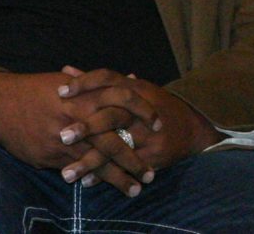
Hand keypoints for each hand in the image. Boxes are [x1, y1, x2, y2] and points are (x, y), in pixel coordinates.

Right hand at [0, 71, 157, 194]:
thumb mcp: (71, 81)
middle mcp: (78, 115)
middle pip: (115, 139)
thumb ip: (100, 85)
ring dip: (118, 177)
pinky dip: (92, 178)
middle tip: (152, 173)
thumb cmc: (38, 89)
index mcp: (86, 93)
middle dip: (135, 159)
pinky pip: (77, 169)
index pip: (125, 99)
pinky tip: (103, 187)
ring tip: (135, 189)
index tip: (159, 124)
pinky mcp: (51, 155)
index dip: (145, 111)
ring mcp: (65, 138)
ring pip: (98, 161)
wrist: (0, 104)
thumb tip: (130, 80)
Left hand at [57, 67, 222, 186]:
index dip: (85, 83)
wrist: (193, 126)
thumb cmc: (155, 104)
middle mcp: (142, 109)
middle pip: (112, 115)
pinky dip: (106, 175)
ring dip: (90, 161)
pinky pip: (127, 166)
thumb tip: (66, 71)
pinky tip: (87, 182)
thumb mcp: (133, 88)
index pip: (108, 79)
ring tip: (66, 174)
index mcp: (135, 89)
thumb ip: (98, 83)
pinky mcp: (154, 155)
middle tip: (62, 136)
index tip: (60, 91)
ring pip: (117, 147)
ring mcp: (149, 133)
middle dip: (86, 127)